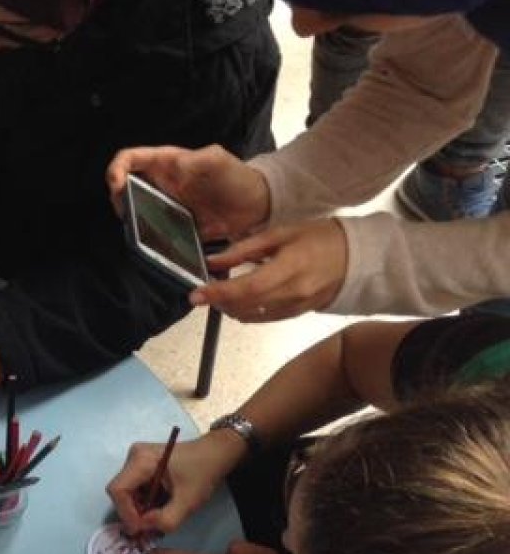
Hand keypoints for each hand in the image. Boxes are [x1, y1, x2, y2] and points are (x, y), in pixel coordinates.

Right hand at [106, 145, 270, 239]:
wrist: (258, 206)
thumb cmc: (237, 177)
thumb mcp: (218, 161)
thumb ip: (197, 161)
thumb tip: (173, 167)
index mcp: (166, 163)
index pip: (130, 159)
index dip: (117, 169)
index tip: (117, 185)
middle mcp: (160, 184)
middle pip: (124, 188)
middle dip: (118, 199)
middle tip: (125, 213)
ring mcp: (165, 206)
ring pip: (135, 211)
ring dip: (131, 221)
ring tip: (135, 230)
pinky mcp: (173, 227)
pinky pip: (153, 232)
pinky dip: (148, 238)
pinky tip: (151, 245)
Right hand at [106, 432, 245, 536]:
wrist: (215, 454)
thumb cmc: (202, 473)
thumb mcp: (187, 502)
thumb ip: (165, 519)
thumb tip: (143, 527)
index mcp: (141, 460)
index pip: (118, 490)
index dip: (126, 513)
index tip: (142, 529)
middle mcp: (133, 456)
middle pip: (121, 491)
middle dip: (133, 512)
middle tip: (150, 527)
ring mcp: (136, 459)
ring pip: (127, 491)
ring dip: (139, 508)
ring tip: (158, 517)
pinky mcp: (142, 464)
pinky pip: (135, 487)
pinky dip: (144, 501)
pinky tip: (159, 506)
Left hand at [191, 219, 346, 321]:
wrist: (357, 258)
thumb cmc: (318, 238)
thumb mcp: (280, 233)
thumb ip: (244, 249)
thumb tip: (212, 261)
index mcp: (290, 267)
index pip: (247, 287)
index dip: (218, 293)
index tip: (196, 294)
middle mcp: (293, 293)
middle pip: (245, 306)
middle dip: (218, 302)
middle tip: (202, 293)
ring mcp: (296, 307)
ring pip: (252, 316)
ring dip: (229, 308)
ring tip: (218, 294)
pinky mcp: (297, 315)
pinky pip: (264, 319)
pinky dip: (245, 312)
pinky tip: (238, 300)